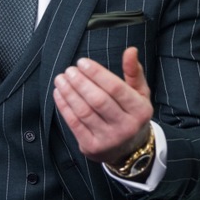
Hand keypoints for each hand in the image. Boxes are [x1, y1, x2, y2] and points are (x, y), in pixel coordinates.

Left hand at [53, 46, 153, 164]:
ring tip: (60, 79)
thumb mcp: (139, 93)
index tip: (82, 62)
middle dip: (80, 83)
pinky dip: (64, 107)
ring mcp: (109, 139)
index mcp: (140, 110)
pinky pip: (74, 124)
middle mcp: (126, 127)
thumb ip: (134, 71)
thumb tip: (130, 50)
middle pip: (98, 100)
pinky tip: (58, 93)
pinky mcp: (92, 147)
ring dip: (69, 93)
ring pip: (84, 112)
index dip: (97, 73)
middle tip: (69, 70)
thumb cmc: (131, 114)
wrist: (129, 150)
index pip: (116, 88)